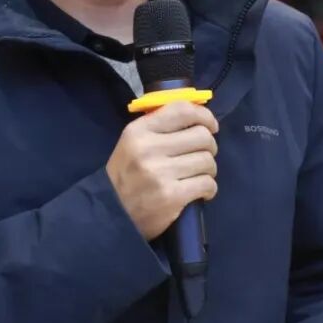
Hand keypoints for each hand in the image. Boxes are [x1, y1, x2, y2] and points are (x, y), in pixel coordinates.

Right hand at [105, 101, 218, 239]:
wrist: (112, 212)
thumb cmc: (126, 173)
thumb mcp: (133, 142)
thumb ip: (160, 126)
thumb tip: (197, 116)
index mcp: (139, 130)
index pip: (182, 110)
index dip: (204, 115)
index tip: (211, 125)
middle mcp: (149, 148)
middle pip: (201, 136)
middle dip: (210, 146)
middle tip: (203, 155)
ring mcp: (160, 173)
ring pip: (207, 161)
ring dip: (209, 169)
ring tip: (199, 175)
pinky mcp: (171, 196)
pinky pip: (206, 184)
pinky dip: (209, 188)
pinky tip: (200, 191)